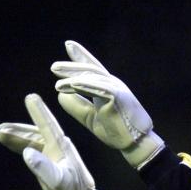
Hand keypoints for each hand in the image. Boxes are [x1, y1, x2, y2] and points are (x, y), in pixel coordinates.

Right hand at [0, 93, 108, 189]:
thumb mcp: (59, 182)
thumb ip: (44, 168)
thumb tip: (27, 152)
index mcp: (61, 147)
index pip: (48, 125)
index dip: (39, 111)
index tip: (30, 97)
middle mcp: (57, 145)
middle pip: (35, 132)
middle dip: (18, 129)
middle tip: (1, 127)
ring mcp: (52, 152)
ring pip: (30, 139)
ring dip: (15, 135)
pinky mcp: (47, 159)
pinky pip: (30, 147)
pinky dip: (18, 144)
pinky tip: (7, 141)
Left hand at [51, 40, 164, 169]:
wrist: (136, 144)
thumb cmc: (117, 131)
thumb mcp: (90, 117)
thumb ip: (77, 106)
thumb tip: (60, 94)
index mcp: (107, 88)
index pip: (92, 69)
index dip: (81, 56)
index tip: (69, 45)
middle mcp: (113, 85)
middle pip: (89, 70)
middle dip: (72, 66)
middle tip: (54, 67)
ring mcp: (117, 89)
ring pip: (92, 76)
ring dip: (73, 75)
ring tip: (56, 77)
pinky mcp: (118, 96)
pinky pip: (98, 87)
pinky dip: (83, 84)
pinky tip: (70, 84)